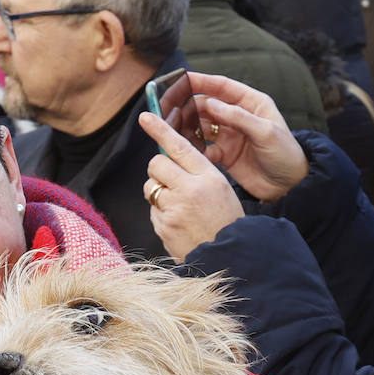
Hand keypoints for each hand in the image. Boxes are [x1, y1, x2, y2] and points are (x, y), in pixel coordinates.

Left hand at [139, 112, 243, 261]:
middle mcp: (190, 190)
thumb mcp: (221, 189)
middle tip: (169, 181)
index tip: (145, 116)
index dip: (160, 129)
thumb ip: (196, 172)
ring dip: (158, 193)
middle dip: (158, 170)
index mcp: (209, 177)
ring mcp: (174, 209)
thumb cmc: (225, 222)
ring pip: (150, 188)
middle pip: (156, 164)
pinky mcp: (163, 226)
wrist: (229, 257)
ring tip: (179, 208)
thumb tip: (169, 159)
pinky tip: (178, 224)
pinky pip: (152, 211)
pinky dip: (161, 215)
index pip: (179, 147)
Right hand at [154, 72, 309, 202]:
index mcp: (251, 103)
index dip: (201, 82)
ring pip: (201, 126)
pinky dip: (194, 148)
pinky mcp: (224, 154)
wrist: (290, 186)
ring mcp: (229, 135)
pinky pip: (203, 148)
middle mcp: (237, 117)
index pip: (222, 87)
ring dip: (188, 128)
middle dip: (188, 107)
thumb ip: (238, 117)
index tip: (181, 80)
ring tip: (173, 131)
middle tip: (170, 111)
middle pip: (206, 106)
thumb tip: (210, 103)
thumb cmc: (285, 155)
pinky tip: (186, 150)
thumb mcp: (265, 132)